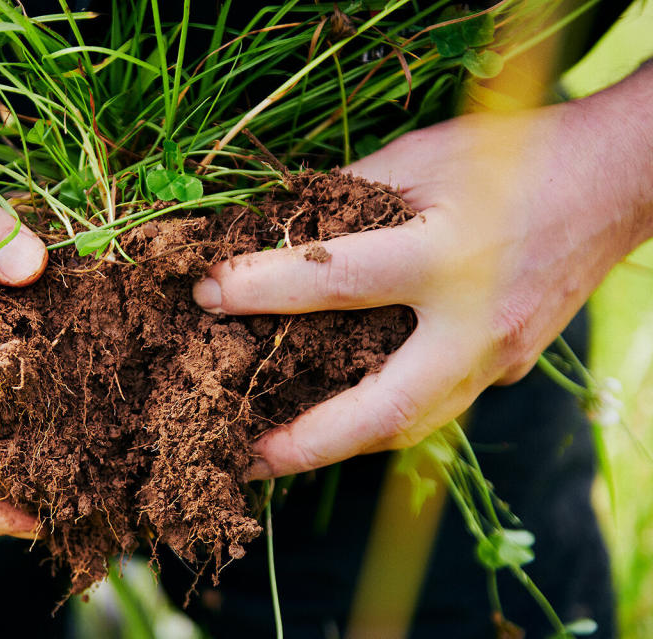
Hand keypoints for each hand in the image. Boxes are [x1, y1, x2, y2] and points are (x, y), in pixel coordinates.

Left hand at [193, 83, 652, 478]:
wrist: (619, 182)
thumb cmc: (515, 155)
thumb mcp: (421, 157)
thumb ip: (345, 195)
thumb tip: (274, 226)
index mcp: (450, 256)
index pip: (337, 282)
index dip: (260, 288)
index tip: (205, 292)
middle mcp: (475, 323)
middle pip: (383, 411)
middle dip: (306, 443)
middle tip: (242, 458)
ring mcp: (499, 356)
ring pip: (411, 424)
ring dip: (340, 445)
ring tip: (276, 452)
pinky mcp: (509, 366)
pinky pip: (435, 403)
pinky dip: (379, 416)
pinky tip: (338, 413)